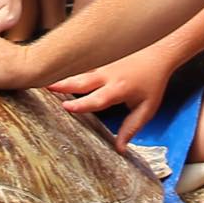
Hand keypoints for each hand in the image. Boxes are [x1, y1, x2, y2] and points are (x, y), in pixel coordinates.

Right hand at [50, 42, 179, 145]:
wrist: (158, 53)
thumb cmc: (152, 83)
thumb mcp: (147, 109)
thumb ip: (132, 128)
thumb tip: (119, 149)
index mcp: (118, 89)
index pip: (96, 99)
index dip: (80, 104)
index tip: (65, 107)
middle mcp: (107, 75)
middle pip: (81, 80)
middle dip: (62, 84)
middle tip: (45, 86)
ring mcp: (103, 64)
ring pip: (80, 70)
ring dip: (63, 74)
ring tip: (45, 77)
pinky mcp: (101, 58)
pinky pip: (84, 65)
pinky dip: (71, 68)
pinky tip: (59, 69)